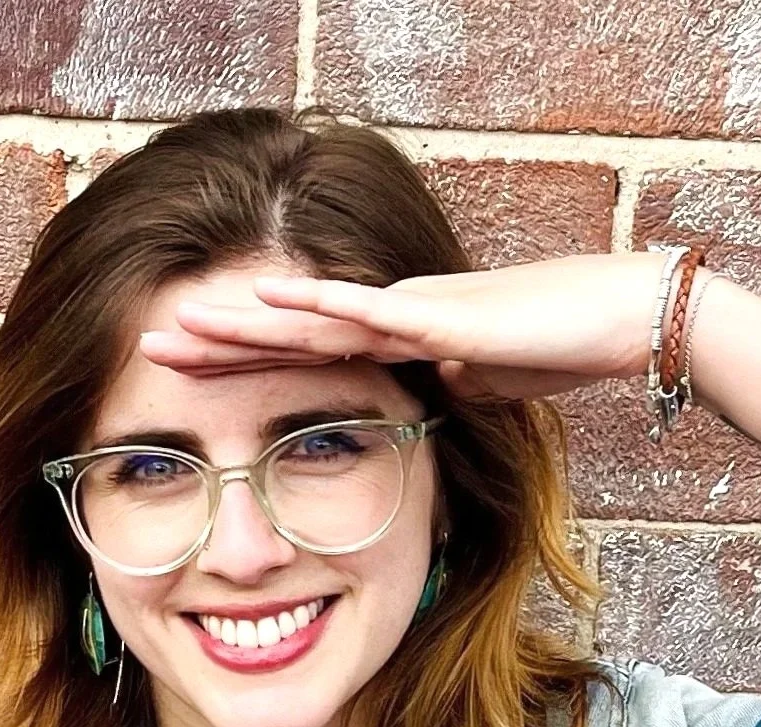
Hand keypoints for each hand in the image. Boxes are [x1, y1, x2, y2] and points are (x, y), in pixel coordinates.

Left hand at [138, 252, 673, 399]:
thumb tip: (423, 399)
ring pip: (307, 317)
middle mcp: (382, 321)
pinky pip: (365, 308)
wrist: (611, 319)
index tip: (187, 378)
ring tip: (179, 323)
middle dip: (215, 346)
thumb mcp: (476, 388)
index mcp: (386, 344)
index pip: (297, 359)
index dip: (239, 367)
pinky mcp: (436, 314)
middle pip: (283, 335)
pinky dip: (314, 300)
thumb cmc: (548, 350)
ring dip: (242, 323)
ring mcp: (404, 312)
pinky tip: (264, 292)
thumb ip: (439, 390)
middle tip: (149, 347)